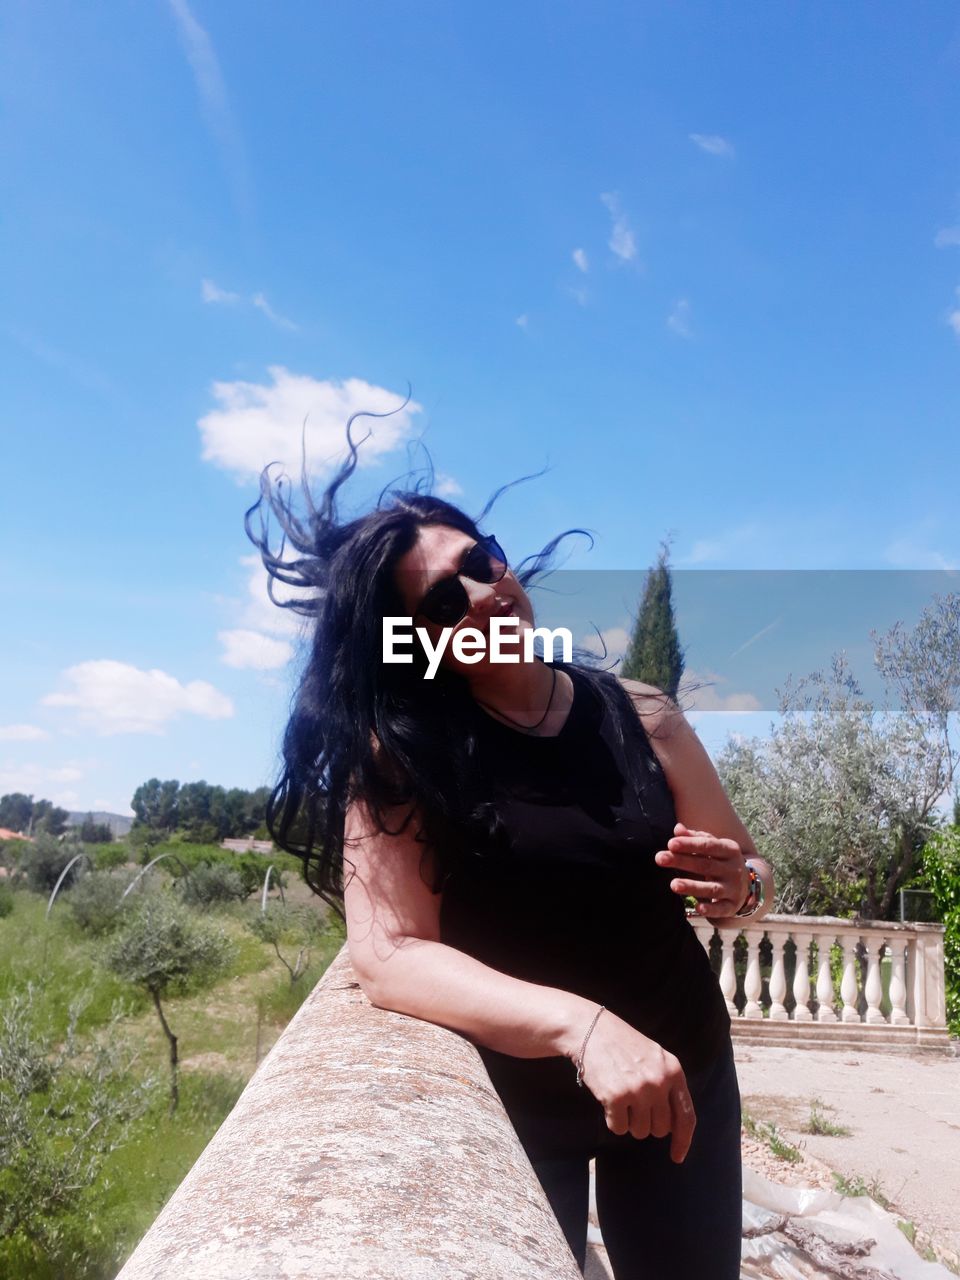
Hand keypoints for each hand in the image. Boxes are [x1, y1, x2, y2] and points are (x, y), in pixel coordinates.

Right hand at [575, 1008, 695, 1162]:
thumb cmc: (624, 1046)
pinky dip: (612, 1120)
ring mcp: (638, 1090)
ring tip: (621, 1097)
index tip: (677, 1157)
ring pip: (640, 1131)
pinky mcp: (616, 1097)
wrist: (591, 1029)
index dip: (683, 1141)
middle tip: (634, 1105)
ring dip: (629, 1121)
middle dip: (647, 1123)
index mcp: (674, 1071)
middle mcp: (659, 1082)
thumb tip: (675, 1127)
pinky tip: (608, 1099)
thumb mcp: (655, 1058)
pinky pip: (619, 1128)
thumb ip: (668, 1086)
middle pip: (661, 1129)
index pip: (687, 1116)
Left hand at [655, 821, 750, 921]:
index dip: (689, 844)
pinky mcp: (732, 906)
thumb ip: (695, 838)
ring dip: (692, 886)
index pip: (708, 845)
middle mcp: (733, 868)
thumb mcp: (713, 847)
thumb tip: (678, 828)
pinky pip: (721, 909)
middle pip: (705, 865)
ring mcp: (734, 888)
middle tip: (660, 858)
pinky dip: (711, 909)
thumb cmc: (720, 861)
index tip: (670, 844)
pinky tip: (698, 908)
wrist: (747, 885)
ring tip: (673, 885)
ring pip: (712, 888)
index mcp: (729, 850)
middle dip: (682, 862)